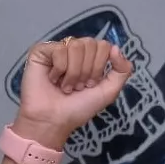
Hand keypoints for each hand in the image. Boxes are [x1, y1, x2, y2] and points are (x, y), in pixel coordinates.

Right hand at [15, 36, 133, 146]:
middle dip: (87, 70)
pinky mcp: (42, 50)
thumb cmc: (80, 107)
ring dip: (74, 72)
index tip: (91, 84)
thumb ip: (122, 71)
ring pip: (76, 46)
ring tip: (67, 86)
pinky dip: (60, 69)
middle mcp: (76, 51)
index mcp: (92, 58)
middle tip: (78, 86)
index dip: (99, 66)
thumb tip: (116, 47)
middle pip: (91, 44)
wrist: (54, 119)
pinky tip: (53, 80)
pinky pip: (59, 49)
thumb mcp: (109, 91)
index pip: (104, 46)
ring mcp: (58, 49)